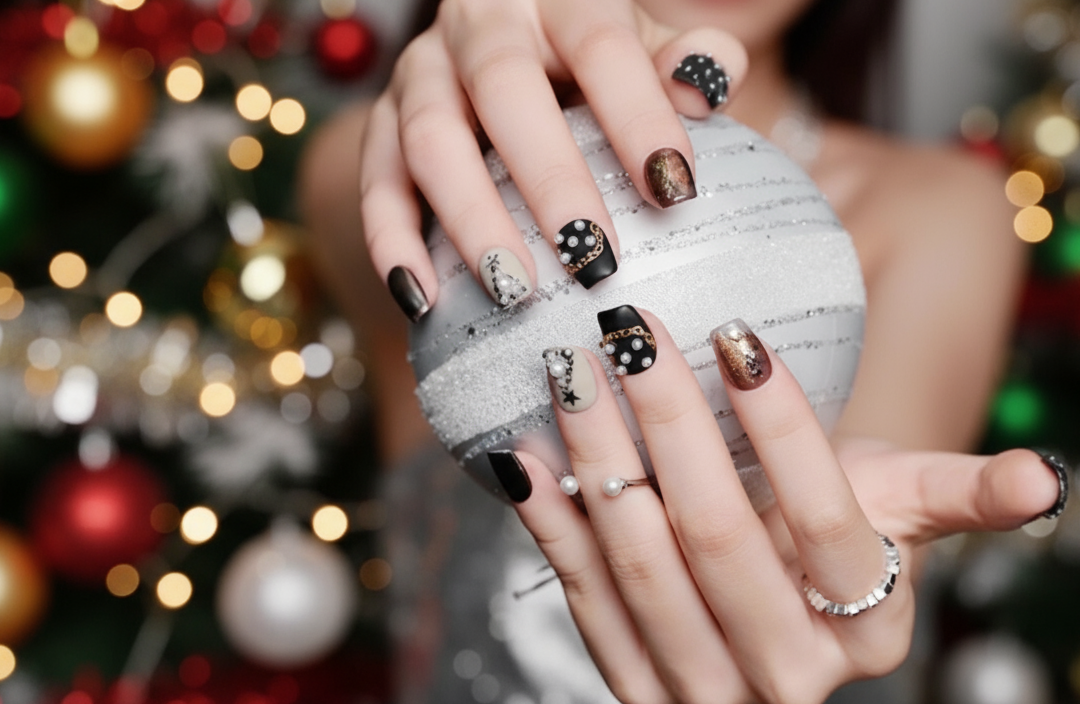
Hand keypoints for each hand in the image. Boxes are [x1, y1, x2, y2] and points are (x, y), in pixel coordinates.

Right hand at [359, 0, 745, 317]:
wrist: (503, 42)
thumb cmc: (590, 59)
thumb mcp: (644, 45)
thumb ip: (685, 60)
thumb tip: (703, 84)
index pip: (601, 45)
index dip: (637, 113)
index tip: (674, 187)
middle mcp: (480, 24)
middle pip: (505, 89)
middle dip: (549, 179)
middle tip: (592, 259)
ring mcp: (421, 72)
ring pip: (430, 138)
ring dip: (470, 218)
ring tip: (514, 290)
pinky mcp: (382, 122)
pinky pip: (376, 180)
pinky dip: (391, 241)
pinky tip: (422, 300)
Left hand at [488, 307, 1063, 703]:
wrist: (771, 622)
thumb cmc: (834, 546)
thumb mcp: (899, 517)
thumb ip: (959, 495)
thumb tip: (1045, 481)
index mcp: (868, 625)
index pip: (829, 516)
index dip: (784, 425)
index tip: (737, 334)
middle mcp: (790, 673)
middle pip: (718, 537)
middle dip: (669, 423)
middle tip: (630, 330)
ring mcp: (704, 690)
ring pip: (640, 567)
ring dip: (599, 460)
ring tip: (573, 371)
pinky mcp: (633, 685)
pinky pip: (583, 598)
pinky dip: (551, 522)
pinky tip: (526, 450)